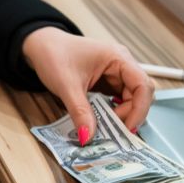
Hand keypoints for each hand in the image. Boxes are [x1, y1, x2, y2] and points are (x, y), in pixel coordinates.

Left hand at [22, 27, 154, 143]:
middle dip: (131, 114)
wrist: (41, 45)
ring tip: (106, 128)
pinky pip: (119, 101)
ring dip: (122, 115)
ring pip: (131, 99)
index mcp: (118, 58)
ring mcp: (116, 74)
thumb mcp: (66, 86)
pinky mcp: (108, 82)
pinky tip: (103, 121)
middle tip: (114, 131)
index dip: (140, 109)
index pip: (142, 85)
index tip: (127, 128)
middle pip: (140, 94)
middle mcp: (122, 64)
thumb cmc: (54, 55)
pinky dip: (114, 113)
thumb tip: (88, 137)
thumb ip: (80, 112)